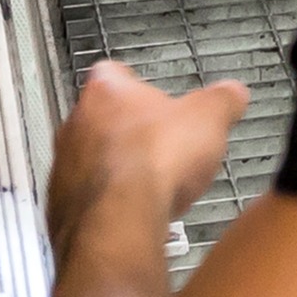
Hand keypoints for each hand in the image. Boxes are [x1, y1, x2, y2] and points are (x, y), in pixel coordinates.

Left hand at [43, 61, 249, 263]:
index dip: (138, 88)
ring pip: (90, 162)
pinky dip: (107, 207)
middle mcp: (76, 125)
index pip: (115, 74)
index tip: (155, 100)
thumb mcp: (209, 120)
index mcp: (106, 91)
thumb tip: (233, 93)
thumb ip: (222, 101)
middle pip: (100, 120)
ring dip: (116, 172)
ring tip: (150, 187)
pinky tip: (134, 216)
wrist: (119, 222)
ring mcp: (64, 168)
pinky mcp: (63, 208)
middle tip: (158, 148)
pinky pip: (86, 202)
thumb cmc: (153, 163)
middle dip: (129, 134)